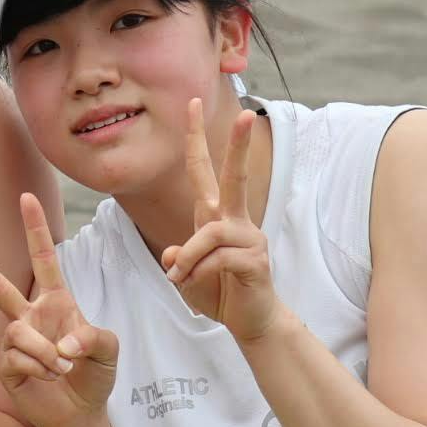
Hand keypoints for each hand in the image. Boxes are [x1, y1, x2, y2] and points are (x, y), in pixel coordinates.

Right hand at [0, 194, 118, 426]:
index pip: (44, 259)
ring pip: (18, 331)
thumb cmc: (93, 377)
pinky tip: (48, 378)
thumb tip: (62, 344)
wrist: (79, 415)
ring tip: (62, 368)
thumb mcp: (108, 350)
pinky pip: (16, 357)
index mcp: (55, 303)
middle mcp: (29, 317)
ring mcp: (14, 342)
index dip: (35, 229)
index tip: (26, 198)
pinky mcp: (5, 366)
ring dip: (45, 352)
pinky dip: (39, 367)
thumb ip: (93, 337)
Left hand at [161, 99, 280, 342]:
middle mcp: (235, 220)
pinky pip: (217, 259)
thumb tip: (170, 252)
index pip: (204, 171)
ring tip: (180, 277)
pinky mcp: (256, 260)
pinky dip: (199, 274)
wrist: (249, 321)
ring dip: (188, 257)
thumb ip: (177, 257)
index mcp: (215, 215)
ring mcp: (249, 238)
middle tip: (244, 113)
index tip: (191, 104)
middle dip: (239, 146)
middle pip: (235, 177)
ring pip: (210, 232)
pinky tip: (198, 285)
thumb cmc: (219, 291)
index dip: (196, 139)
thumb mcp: (185, 273)